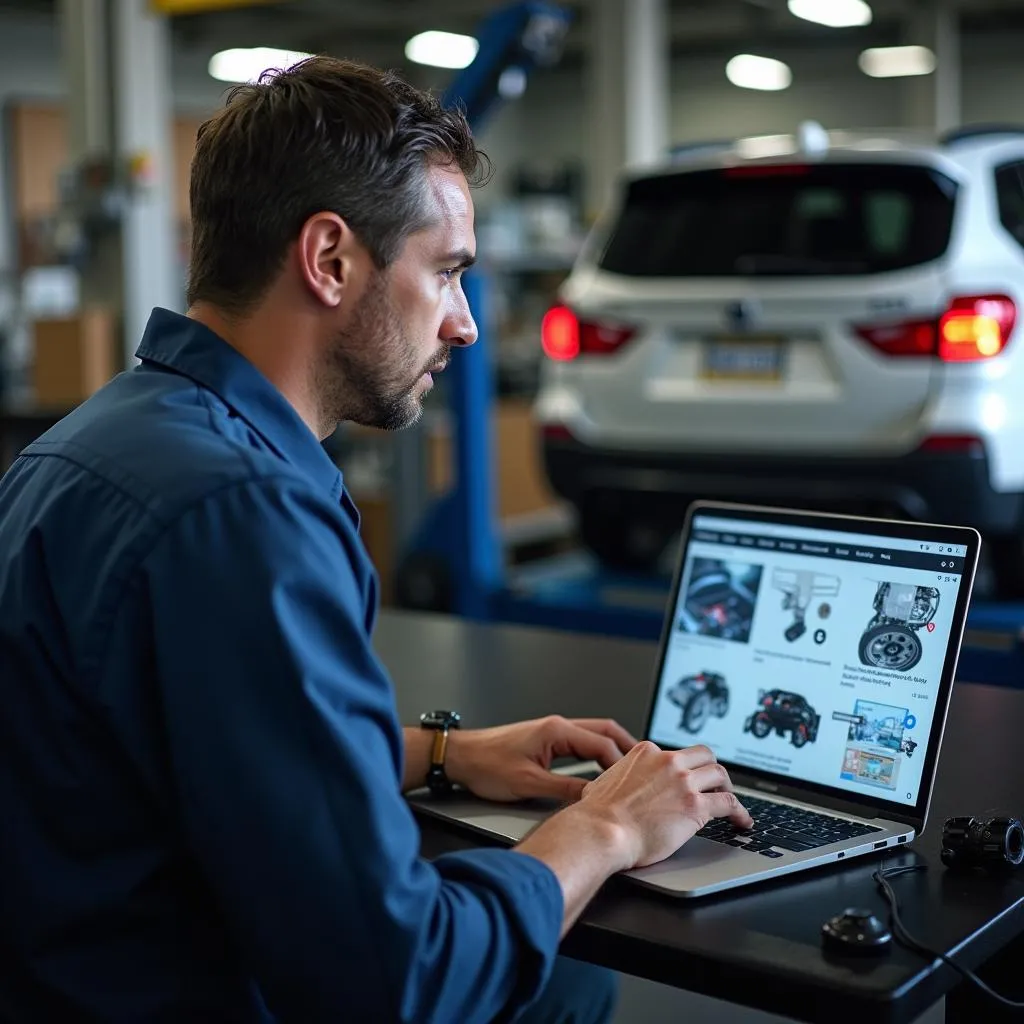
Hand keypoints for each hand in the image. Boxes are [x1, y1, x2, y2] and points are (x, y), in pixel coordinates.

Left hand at [446, 716, 636, 802]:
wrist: (461, 756)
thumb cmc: (486, 766)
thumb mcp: (529, 784)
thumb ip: (564, 791)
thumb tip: (593, 799)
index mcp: (557, 731)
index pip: (601, 745)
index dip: (621, 766)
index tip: (633, 783)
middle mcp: (557, 726)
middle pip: (604, 731)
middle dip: (626, 749)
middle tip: (646, 767)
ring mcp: (552, 731)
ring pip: (593, 735)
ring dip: (612, 750)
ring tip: (629, 770)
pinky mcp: (545, 740)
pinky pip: (580, 742)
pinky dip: (596, 753)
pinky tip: (601, 768)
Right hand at [574, 741, 752, 870]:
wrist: (603, 831)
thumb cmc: (597, 814)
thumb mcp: (603, 782)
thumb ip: (617, 778)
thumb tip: (614, 785)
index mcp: (646, 752)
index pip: (677, 754)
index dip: (685, 769)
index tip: (688, 780)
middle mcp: (667, 761)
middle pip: (704, 756)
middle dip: (711, 770)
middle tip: (715, 786)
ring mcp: (683, 782)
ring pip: (720, 774)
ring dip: (727, 788)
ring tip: (730, 803)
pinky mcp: (695, 806)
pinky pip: (729, 803)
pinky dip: (740, 812)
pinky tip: (742, 822)